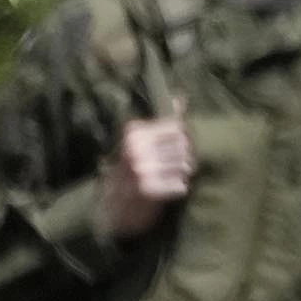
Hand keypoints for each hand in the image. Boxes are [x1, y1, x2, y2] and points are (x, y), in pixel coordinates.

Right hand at [97, 116, 194, 240]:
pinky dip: (179, 189)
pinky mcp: (148, 189)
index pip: (177, 128)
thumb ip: (165, 121)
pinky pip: (181, 186)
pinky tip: (167, 189)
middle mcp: (135, 147)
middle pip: (184, 148)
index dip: (185, 140)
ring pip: (185, 167)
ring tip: (170, 177)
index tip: (177, 149)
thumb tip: (181, 97)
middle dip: (186, 159)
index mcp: (134, 132)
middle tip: (175, 167)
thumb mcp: (142, 142)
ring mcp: (141, 168)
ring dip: (183, 174)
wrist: (114, 204)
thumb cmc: (133, 169)